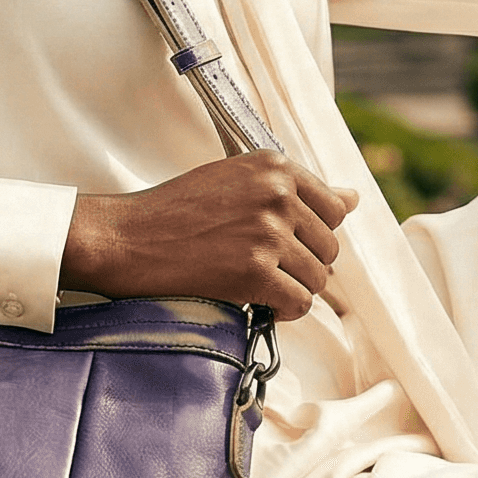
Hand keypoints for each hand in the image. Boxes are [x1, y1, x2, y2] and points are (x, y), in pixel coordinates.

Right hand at [60, 152, 360, 321]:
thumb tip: (353, 198)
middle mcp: (278, 194)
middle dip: (303, 265)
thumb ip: (294, 189)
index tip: (282, 243)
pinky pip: (300, 302)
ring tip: (256, 285)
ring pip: (318, 278)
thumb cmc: (174, 210)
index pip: (333, 208)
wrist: (124, 238)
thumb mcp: (236, 181)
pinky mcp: (255, 272)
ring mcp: (268, 233)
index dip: (310, 234)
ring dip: (292, 289)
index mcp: (274, 166)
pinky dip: (284, 310)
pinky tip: (259, 303)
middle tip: (262, 268)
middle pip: (329, 247)